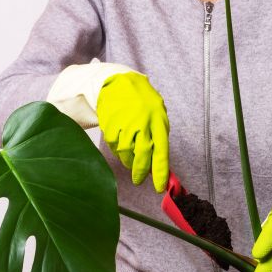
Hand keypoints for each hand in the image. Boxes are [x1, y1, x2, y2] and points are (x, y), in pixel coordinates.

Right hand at [96, 72, 169, 191]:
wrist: (122, 83)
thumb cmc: (145, 105)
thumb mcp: (158, 119)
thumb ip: (158, 141)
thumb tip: (158, 167)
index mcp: (158, 124)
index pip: (161, 153)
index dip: (160, 173)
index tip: (159, 188)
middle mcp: (142, 124)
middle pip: (142, 156)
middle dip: (140, 172)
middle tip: (138, 180)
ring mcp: (125, 123)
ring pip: (125, 153)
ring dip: (128, 161)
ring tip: (130, 159)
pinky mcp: (110, 123)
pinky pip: (114, 145)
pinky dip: (117, 150)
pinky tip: (120, 144)